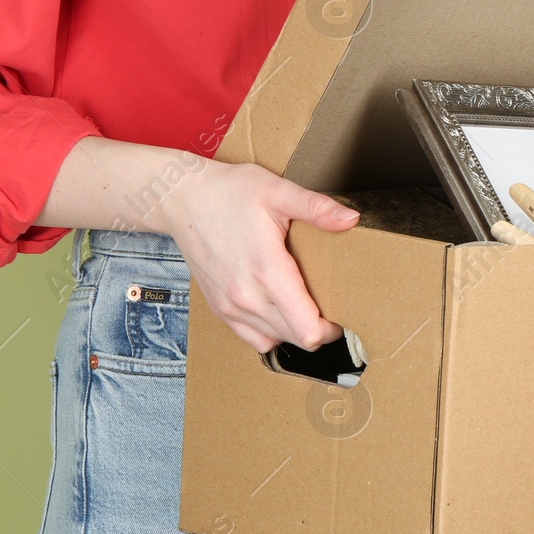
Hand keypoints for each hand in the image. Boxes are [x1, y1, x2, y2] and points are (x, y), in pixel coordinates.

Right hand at [160, 160, 358, 352]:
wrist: (182, 199)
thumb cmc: (230, 192)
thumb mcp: (278, 191)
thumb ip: (317, 208)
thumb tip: (352, 218)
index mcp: (268, 270)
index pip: (307, 329)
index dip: (331, 328)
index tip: (341, 312)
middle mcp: (247, 296)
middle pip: (297, 339)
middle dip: (319, 329)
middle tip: (330, 307)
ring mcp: (230, 306)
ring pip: (275, 341)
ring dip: (295, 331)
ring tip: (305, 307)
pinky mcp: (219, 308)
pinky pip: (252, 338)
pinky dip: (271, 331)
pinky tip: (280, 311)